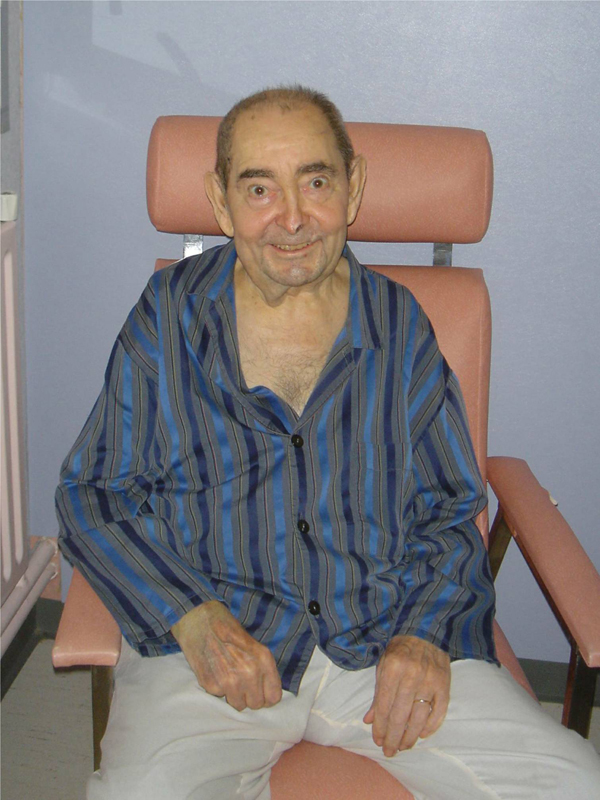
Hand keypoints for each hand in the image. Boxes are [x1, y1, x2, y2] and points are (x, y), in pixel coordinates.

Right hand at [171, 601, 281, 710]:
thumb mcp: (253, 643)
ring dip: (234, 695)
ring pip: (238, 705)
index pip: (274, 696)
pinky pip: (220, 698)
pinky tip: (214, 671)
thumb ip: (262, 667)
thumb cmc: (227, 627)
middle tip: (241, 682)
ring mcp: (230, 681)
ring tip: (227, 676)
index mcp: (263, 659)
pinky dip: (218, 688)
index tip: (261, 692)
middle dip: (250, 696)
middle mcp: (249, 672)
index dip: (267, 696)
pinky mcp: (211, 685)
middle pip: (256, 704)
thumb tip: (266, 692)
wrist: (198, 618)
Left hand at [363, 635, 449, 755]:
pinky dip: (430, 726)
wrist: (425, 630)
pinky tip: (421, 735)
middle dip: (393, 737)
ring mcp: (430, 680)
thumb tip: (368, 720)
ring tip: (403, 747)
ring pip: (419, 718)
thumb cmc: (400, 649)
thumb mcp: (383, 665)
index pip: (384, 705)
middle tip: (389, 751)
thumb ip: (377, 693)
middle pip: (400, 715)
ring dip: (410, 736)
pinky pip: (438, 711)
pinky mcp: (445, 684)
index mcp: (392, 668)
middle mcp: (411, 675)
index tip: (377, 740)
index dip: (380, 726)